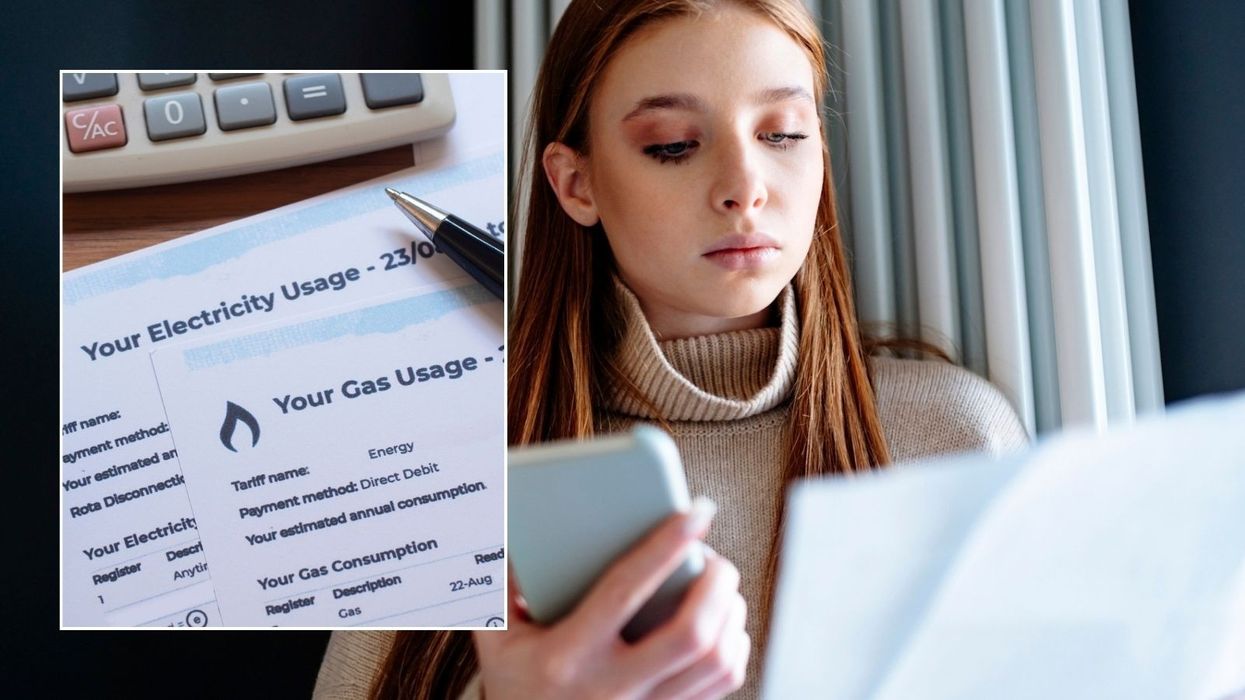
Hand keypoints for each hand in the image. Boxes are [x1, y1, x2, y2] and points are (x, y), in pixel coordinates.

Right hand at [473, 499, 748, 699]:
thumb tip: (523, 525)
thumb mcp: (498, 638)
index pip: (625, 591)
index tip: (696, 513)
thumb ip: (506, 583)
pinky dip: (733, 648)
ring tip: (722, 588)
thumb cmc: (515, 685)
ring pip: (715, 662)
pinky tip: (724, 626)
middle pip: (691, 634)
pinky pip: (720, 686)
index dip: (666, 546)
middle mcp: (611, 688)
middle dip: (717, 586)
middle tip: (718, 560)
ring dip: (731, 615)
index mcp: (567, 657)